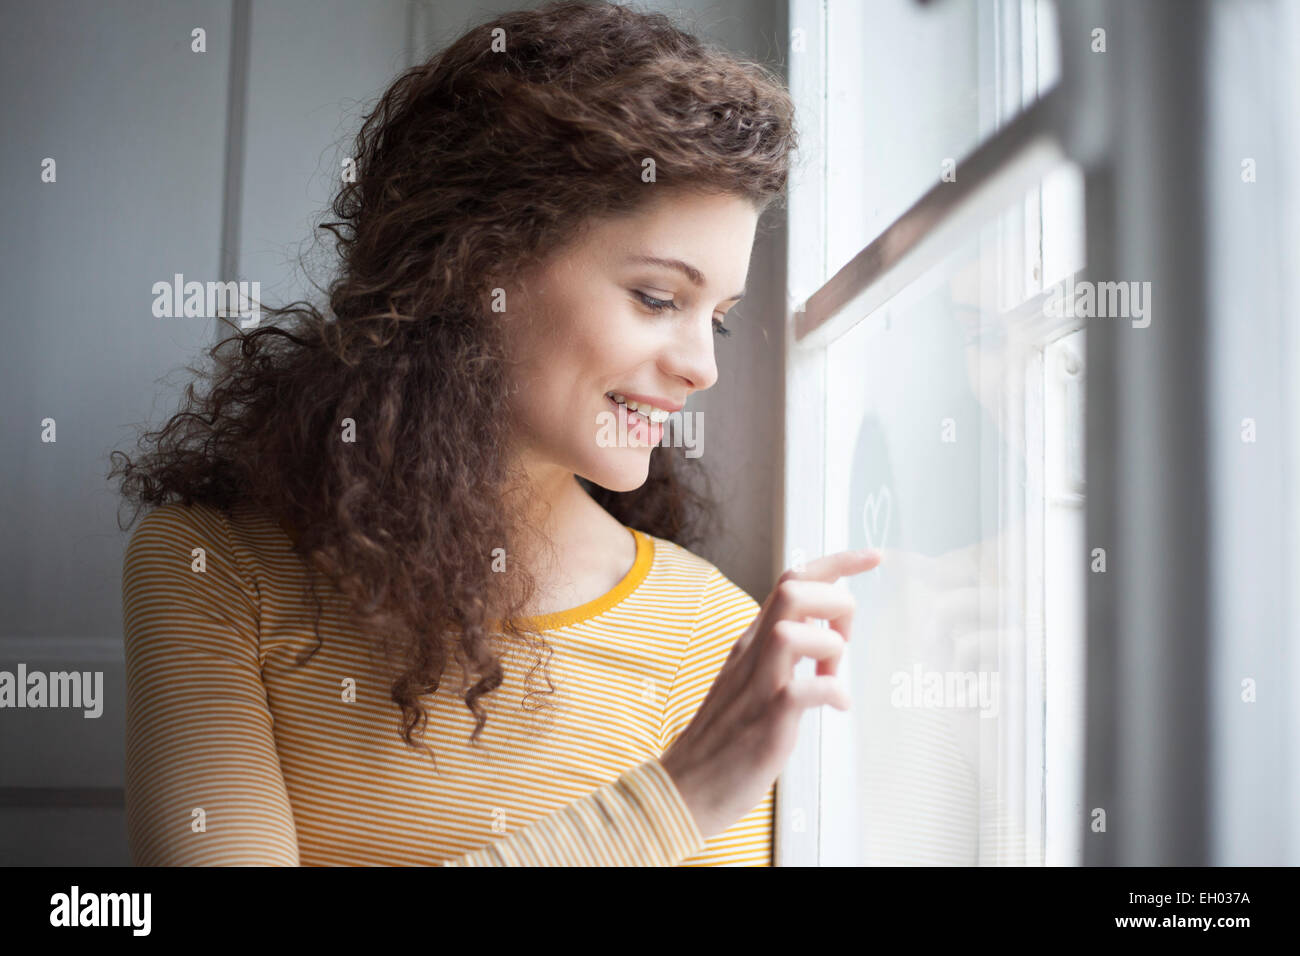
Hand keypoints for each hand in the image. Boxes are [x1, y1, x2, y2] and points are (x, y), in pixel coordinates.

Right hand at [659, 548, 882, 840]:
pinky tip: (837, 707)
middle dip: (836, 604)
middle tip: (844, 643)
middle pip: (794, 591)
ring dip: (829, 646)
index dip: (837, 563)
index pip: (791, 581)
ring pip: (793, 632)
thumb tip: (817, 629)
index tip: (873, 557)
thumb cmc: (724, 737)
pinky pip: (803, 692)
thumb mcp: (750, 677)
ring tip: (833, 675)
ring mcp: (757, 687)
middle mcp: (752, 654)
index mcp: (752, 641)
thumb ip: (778, 650)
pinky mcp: (765, 723)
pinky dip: (831, 692)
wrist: (684, 787)